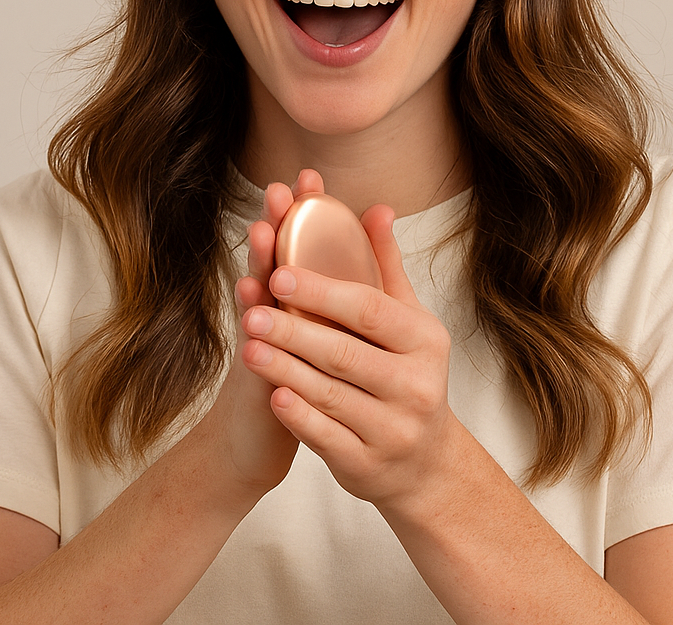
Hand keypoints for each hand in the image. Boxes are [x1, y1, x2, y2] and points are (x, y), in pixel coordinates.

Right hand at [195, 170, 324, 501]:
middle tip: (279, 186)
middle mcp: (272, 312)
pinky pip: (252, 344)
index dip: (303, 213)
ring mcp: (259, 341)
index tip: (310, 175)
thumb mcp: (329, 331)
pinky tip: (248, 303)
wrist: (260, 439)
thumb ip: (349, 285)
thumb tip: (375, 235)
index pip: (299, 245)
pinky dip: (250, 323)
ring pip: (257, 294)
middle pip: (275, 258)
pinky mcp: (252, 377)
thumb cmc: (304, 376)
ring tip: (262, 230)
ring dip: (258, 263)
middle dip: (279, 223)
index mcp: (295, 299)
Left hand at [240, 201, 461, 512]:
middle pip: (344, 353)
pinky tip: (272, 395)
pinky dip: (298, 416)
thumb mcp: (406, 320)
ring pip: (329, 395)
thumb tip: (377, 207)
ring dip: (283, 369)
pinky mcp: (368, 465)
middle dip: (293, 331)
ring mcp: (393, 429)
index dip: (323, 291)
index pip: (369, 310)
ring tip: (247, 348)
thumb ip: (385, 266)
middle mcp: (416, 386)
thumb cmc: (407, 372)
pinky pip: (327, 437)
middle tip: (251, 312)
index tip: (280, 272)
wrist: (425, 462)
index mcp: (425, 341)